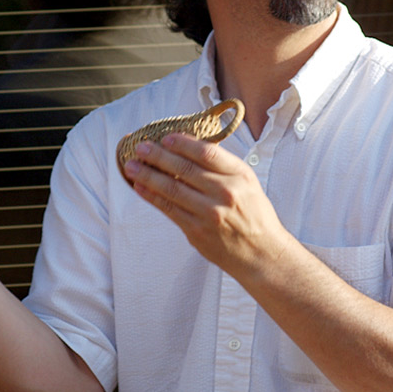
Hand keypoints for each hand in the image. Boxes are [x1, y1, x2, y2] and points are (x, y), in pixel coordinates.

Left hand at [123, 133, 286, 276]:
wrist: (261, 253)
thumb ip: (223, 167)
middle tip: (140, 147)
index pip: (207, 152)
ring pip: (172, 188)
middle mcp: (225, 192)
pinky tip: (140, 187)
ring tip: (131, 166)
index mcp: (240, 176)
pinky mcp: (197, 231)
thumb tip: (189, 147)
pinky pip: (169, 209)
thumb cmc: (254, 215)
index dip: (182, 143)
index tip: (165, 137)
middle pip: (185, 168)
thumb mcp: (248, 184)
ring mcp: (209, 213)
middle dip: (158, 156)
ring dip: (148, 175)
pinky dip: (152, 196)